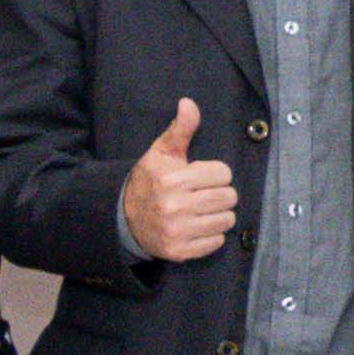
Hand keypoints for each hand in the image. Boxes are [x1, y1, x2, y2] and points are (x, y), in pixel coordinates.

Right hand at [120, 95, 239, 263]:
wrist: (124, 218)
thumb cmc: (149, 181)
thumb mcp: (161, 153)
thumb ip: (180, 129)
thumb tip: (188, 103)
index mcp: (172, 180)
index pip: (223, 173)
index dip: (215, 173)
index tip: (201, 176)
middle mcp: (174, 206)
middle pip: (229, 197)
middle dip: (220, 193)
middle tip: (203, 194)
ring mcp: (177, 231)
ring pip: (227, 220)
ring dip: (218, 214)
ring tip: (200, 210)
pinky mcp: (180, 251)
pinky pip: (217, 241)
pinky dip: (211, 235)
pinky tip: (196, 226)